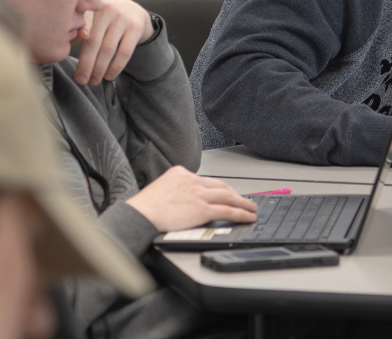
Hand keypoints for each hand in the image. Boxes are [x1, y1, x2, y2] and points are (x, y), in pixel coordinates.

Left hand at [73, 0, 153, 84]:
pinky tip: (109, 76)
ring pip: (108, 48)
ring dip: (100, 68)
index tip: (67, 49)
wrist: (133, 9)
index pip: (84, 23)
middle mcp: (107, 11)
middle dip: (86, 63)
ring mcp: (123, 18)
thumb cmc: (105, 19)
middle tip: (81, 80)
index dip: (78, 34)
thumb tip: (61, 49)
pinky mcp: (135, 28)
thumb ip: (78, 31)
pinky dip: (116, 67)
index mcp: (92, 8)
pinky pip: (125, 51)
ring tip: (94, 81)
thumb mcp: (93, 18)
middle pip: (94, 41)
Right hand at [124, 166, 257, 231]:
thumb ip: (176, 190)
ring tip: (252, 208)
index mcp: (180, 173)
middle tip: (245, 200)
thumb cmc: (144, 208)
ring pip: (228, 197)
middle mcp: (191, 180)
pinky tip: (248, 217)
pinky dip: (241, 214)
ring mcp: (198, 194)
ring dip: (243, 203)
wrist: (139, 216)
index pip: (206, 180)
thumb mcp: (161, 188)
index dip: (221, 188)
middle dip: (235, 194)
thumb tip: (185, 199)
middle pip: (221, 186)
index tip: (227, 193)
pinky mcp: (202, 209)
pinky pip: (227, 211)